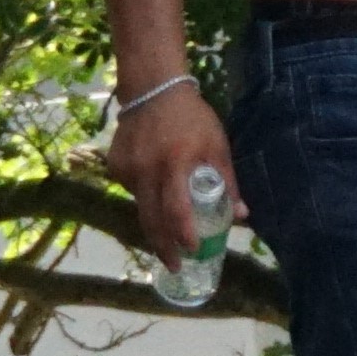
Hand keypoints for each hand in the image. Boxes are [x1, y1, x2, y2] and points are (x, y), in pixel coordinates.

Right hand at [111, 83, 240, 262]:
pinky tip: (156, 191)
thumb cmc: (192, 118)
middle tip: (174, 266)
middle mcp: (146, 169)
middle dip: (163, 247)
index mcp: (175, 164)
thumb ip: (228, 183)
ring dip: (154, 226)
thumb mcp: (218, 146)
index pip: (176, 210)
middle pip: (151, 219)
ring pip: (141, 207)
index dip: (183, 235)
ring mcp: (126, 168)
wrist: (152, 89)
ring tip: (167, 241)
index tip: (191, 252)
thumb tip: (241, 216)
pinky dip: (145, 198)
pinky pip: (133, 191)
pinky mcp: (115, 165)